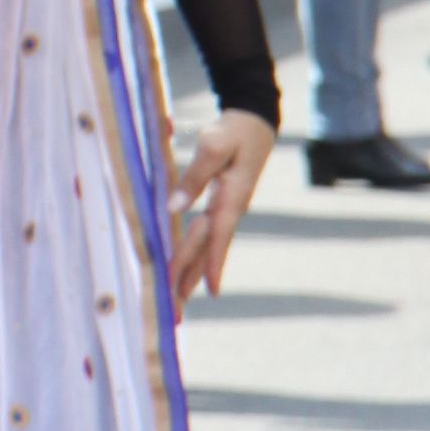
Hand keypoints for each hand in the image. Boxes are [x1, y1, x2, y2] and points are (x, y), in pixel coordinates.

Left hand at [169, 107, 273, 304]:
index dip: (211, 263)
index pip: (218, 236)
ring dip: (191, 271)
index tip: (210, 292)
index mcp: (231, 197)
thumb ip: (195, 176)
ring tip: (179, 298)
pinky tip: (188, 268)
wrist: (255, 122)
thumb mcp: (214, 145)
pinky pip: (206, 235)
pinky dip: (196, 253)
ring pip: (206, 245)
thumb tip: (175, 207)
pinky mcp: (222, 204)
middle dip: (191, 277)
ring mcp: (227, 208)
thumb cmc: (233, 131)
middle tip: (175, 308)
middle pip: (207, 247)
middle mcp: (231, 208)